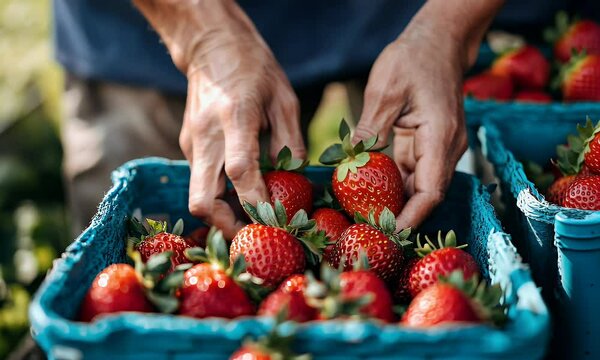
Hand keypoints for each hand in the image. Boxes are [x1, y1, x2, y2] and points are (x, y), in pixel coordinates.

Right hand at [134, 0, 304, 237]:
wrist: (211, 46)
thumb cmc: (253, 68)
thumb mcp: (284, 98)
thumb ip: (290, 142)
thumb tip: (294, 179)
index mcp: (235, 118)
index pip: (240, 171)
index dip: (256, 202)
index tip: (276, 219)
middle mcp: (206, 137)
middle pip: (202, 200)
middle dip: (226, 225)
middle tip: (253, 232)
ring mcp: (192, 143)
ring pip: (198, 196)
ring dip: (222, 213)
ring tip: (251, 215)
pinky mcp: (188, 146)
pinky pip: (201, 181)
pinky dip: (219, 194)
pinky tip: (240, 190)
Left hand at [353, 0, 502, 228]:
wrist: (437, 41)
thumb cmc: (414, 59)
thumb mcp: (385, 92)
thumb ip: (370, 130)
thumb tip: (351, 162)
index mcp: (440, 138)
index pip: (431, 191)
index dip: (411, 218)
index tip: (389, 235)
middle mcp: (444, 148)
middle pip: (424, 194)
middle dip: (398, 215)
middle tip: (365, 230)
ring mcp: (436, 147)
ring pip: (416, 185)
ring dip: (393, 202)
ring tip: (362, 217)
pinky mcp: (425, 143)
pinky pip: (409, 171)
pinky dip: (391, 184)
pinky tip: (367, 192)